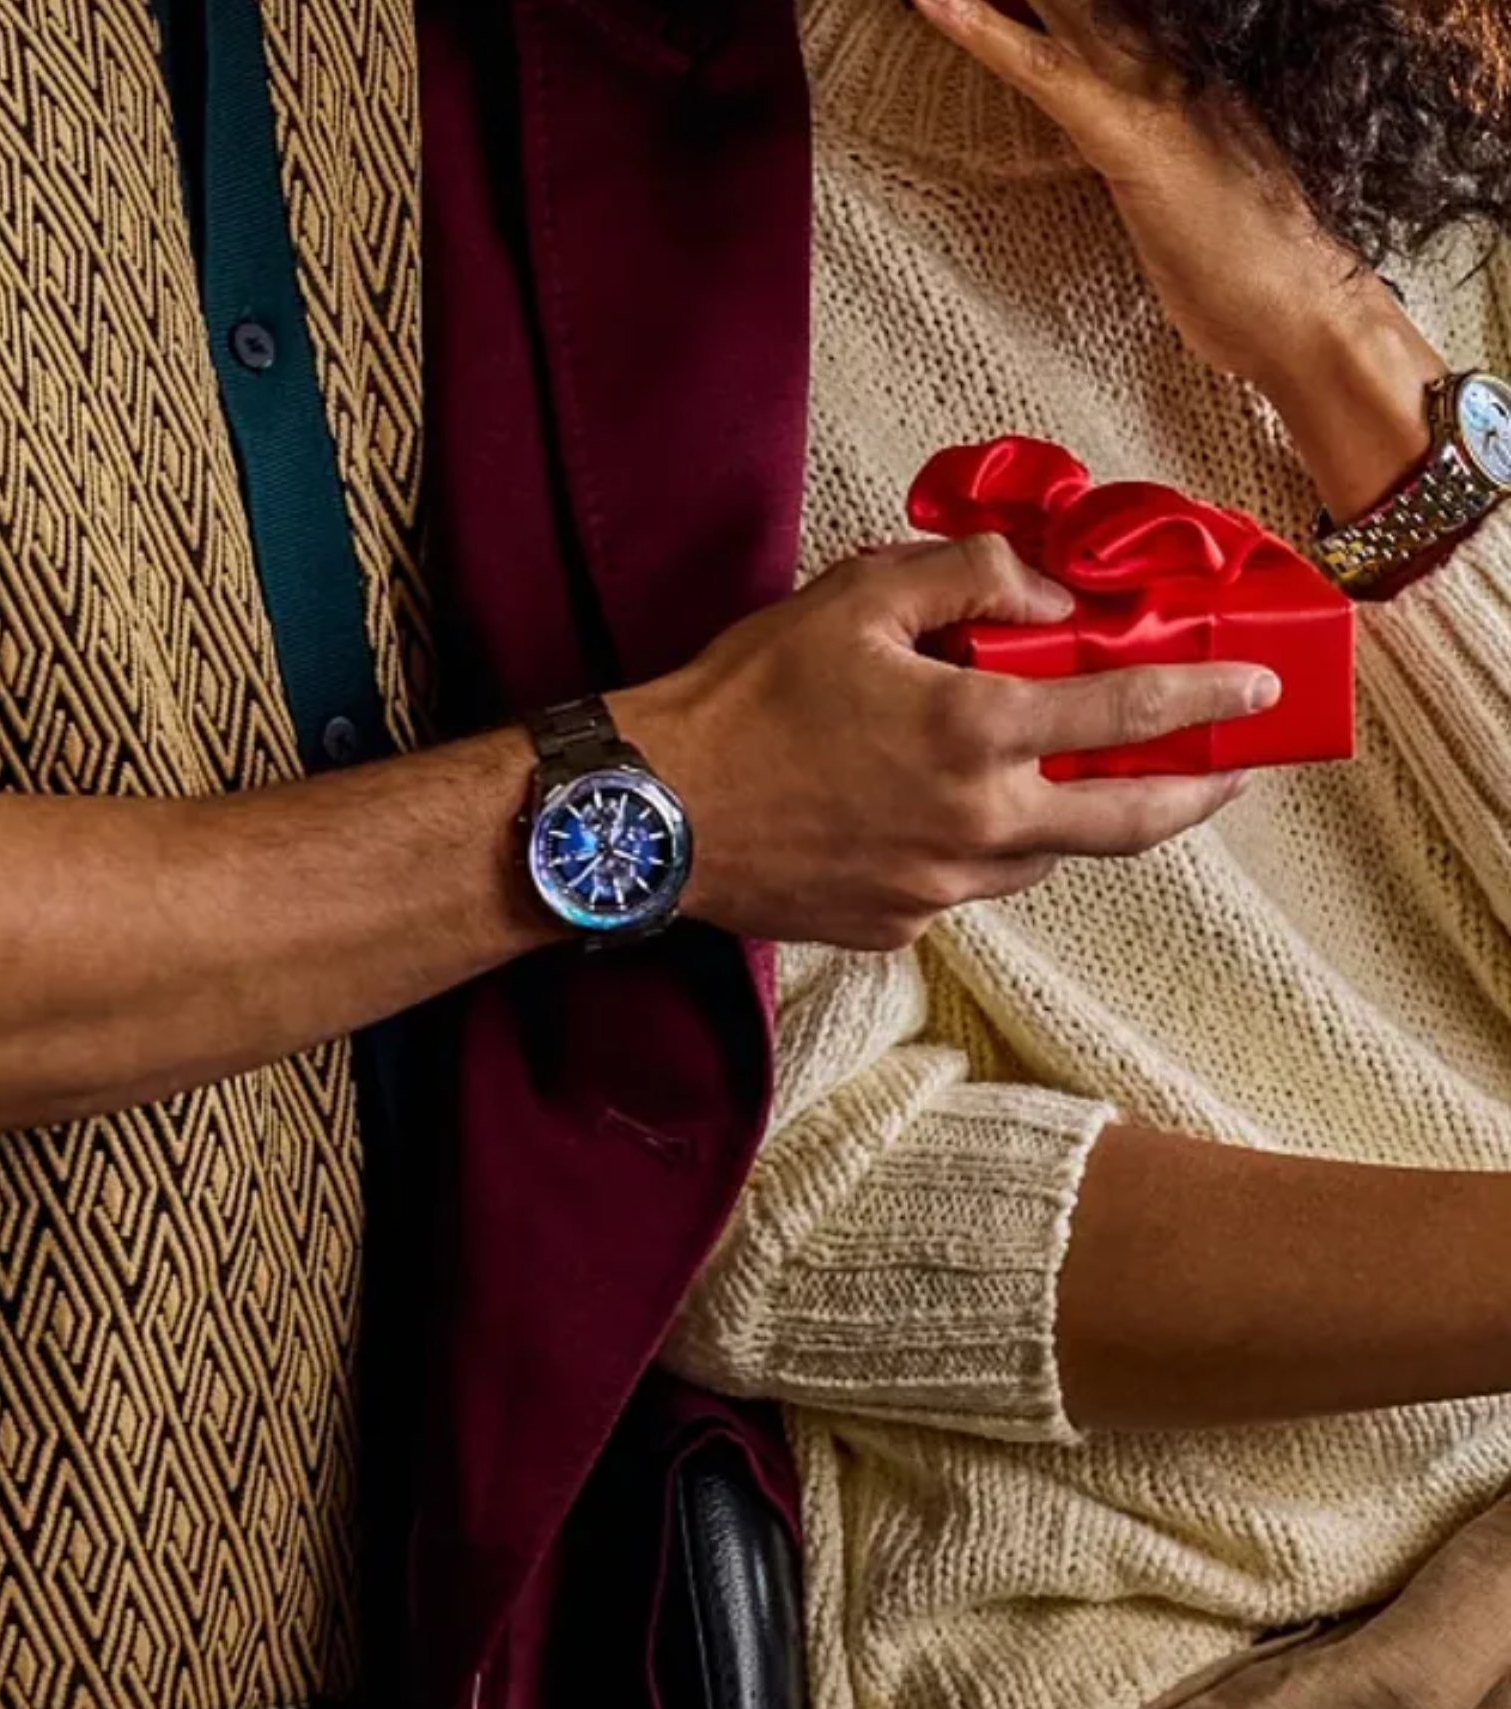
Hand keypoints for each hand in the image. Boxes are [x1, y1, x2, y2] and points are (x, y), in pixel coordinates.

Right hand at [614, 539, 1277, 949]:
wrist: (653, 813)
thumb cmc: (744, 700)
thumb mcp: (854, 598)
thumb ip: (968, 578)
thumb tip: (1048, 594)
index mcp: (975, 732)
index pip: (1132, 716)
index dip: (1210, 699)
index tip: (1258, 692)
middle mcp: (976, 825)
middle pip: (1125, 823)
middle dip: (1193, 795)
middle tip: (1226, 774)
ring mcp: (937, 889)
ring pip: (1040, 858)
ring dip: (1066, 818)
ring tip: (1055, 780)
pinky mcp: (895, 927)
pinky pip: (962, 887)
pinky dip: (972, 849)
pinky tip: (927, 817)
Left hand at [908, 0, 1446, 520]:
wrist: (1309, 320)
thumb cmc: (1253, 286)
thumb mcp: (1193, 211)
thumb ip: (1160, 176)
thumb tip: (1140, 178)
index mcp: (1188, 89)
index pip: (1109, 17)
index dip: (1052, 2)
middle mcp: (1176, 76)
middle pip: (1088, 3)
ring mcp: (1158, 103)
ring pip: (1067, 14)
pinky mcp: (1136, 144)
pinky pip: (1048, 77)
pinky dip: (988, 37)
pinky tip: (938, 4)